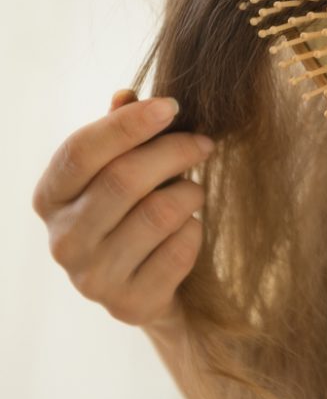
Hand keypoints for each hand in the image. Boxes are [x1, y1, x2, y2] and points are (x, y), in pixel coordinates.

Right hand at [31, 89, 213, 337]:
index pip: (81, 152)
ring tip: (192, 191)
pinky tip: (189, 230)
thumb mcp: (120, 170)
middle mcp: (62, 241)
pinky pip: (181, 249)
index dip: (127, 124)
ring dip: (189, 193)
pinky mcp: (129, 304)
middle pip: (123, 180)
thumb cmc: (132, 212)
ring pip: (159, 214)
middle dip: (174, 152)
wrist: (149, 287)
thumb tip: (126, 94)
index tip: (172, 106)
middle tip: (204, 143)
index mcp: (50, 198)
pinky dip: (195, 230)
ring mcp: (92, 279)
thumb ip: (120, 133)